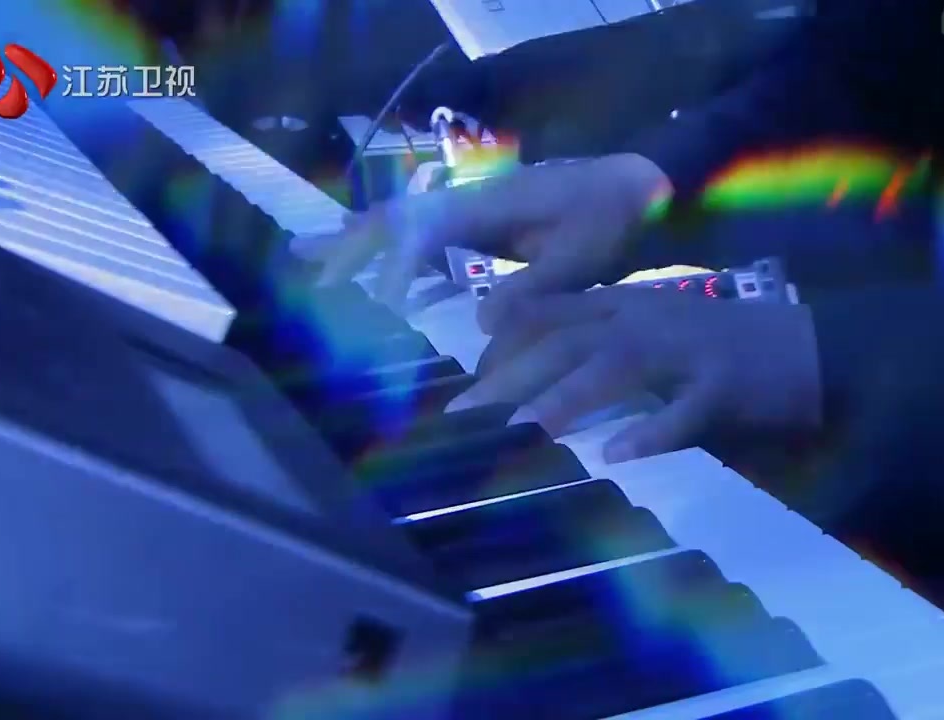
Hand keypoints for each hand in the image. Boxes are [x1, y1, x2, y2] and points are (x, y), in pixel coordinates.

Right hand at [307, 153, 669, 329]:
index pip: (423, 230)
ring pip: (405, 223)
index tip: (380, 304)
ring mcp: (475, 210)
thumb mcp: (582, 260)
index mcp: (489, 203)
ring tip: (309, 258)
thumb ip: (533, 290)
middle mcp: (472, 200)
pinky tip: (381, 283)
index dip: (396, 264)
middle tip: (301, 262)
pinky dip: (396, 256)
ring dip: (360, 242)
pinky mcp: (484, 224)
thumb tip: (483, 326)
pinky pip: (426, 238)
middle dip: (350, 241)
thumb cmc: (616, 220)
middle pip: (397, 216)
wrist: (642, 187)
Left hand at [447, 288, 823, 462]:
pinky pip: (686, 411)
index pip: (554, 313)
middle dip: (514, 374)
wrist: (812, 348)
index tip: (468, 376)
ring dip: (567, 398)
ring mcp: (690, 350)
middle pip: (570, 340)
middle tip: (467, 414)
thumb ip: (602, 337)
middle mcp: (651, 318)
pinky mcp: (727, 386)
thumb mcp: (656, 326)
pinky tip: (618, 455)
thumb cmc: (724, 343)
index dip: (505, 343)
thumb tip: (538, 369)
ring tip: (524, 431)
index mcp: (630, 302)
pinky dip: (652, 431)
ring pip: (618, 367)